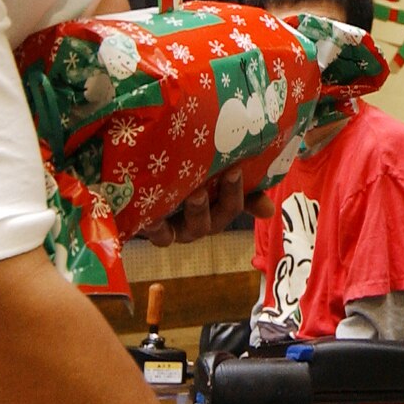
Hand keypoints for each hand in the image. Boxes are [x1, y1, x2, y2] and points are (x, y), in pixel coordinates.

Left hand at [142, 169, 271, 246]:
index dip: (237, 193)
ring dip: (195, 213)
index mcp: (211, 209)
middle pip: (212, 224)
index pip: (231, 207)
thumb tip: (269, 211)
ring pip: (186, 232)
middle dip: (220, 202)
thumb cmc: (178, 172)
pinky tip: (155, 215)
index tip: (236, 169)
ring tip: (195, 193)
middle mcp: (192, 223)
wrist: (134, 172)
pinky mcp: (145, 226)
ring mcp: (170, 227)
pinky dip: (156, 228)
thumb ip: (240, 189)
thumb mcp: (210, 175)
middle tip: (223, 177)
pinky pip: (156, 235)